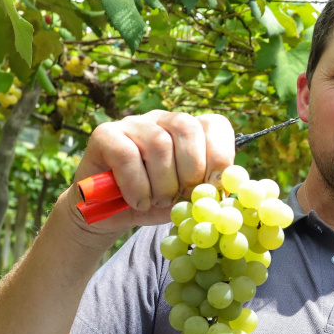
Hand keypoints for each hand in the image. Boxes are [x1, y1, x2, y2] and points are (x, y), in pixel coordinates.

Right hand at [62, 110, 235, 239]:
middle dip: (191, 170)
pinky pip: (127, 156)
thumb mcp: (188, 198)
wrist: (111, 214)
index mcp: (191, 130)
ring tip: (158, 201)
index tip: (214, 187)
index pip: (215, 125)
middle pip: (187, 128)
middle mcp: (163, 119)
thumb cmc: (156, 203)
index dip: (220, 156)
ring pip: (159, 143)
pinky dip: (138, 186)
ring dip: (163, 183)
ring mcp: (133, 123)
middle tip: (182, 197)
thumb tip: (228, 187)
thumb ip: (208, 189)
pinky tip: (139, 202)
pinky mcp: (105, 135)